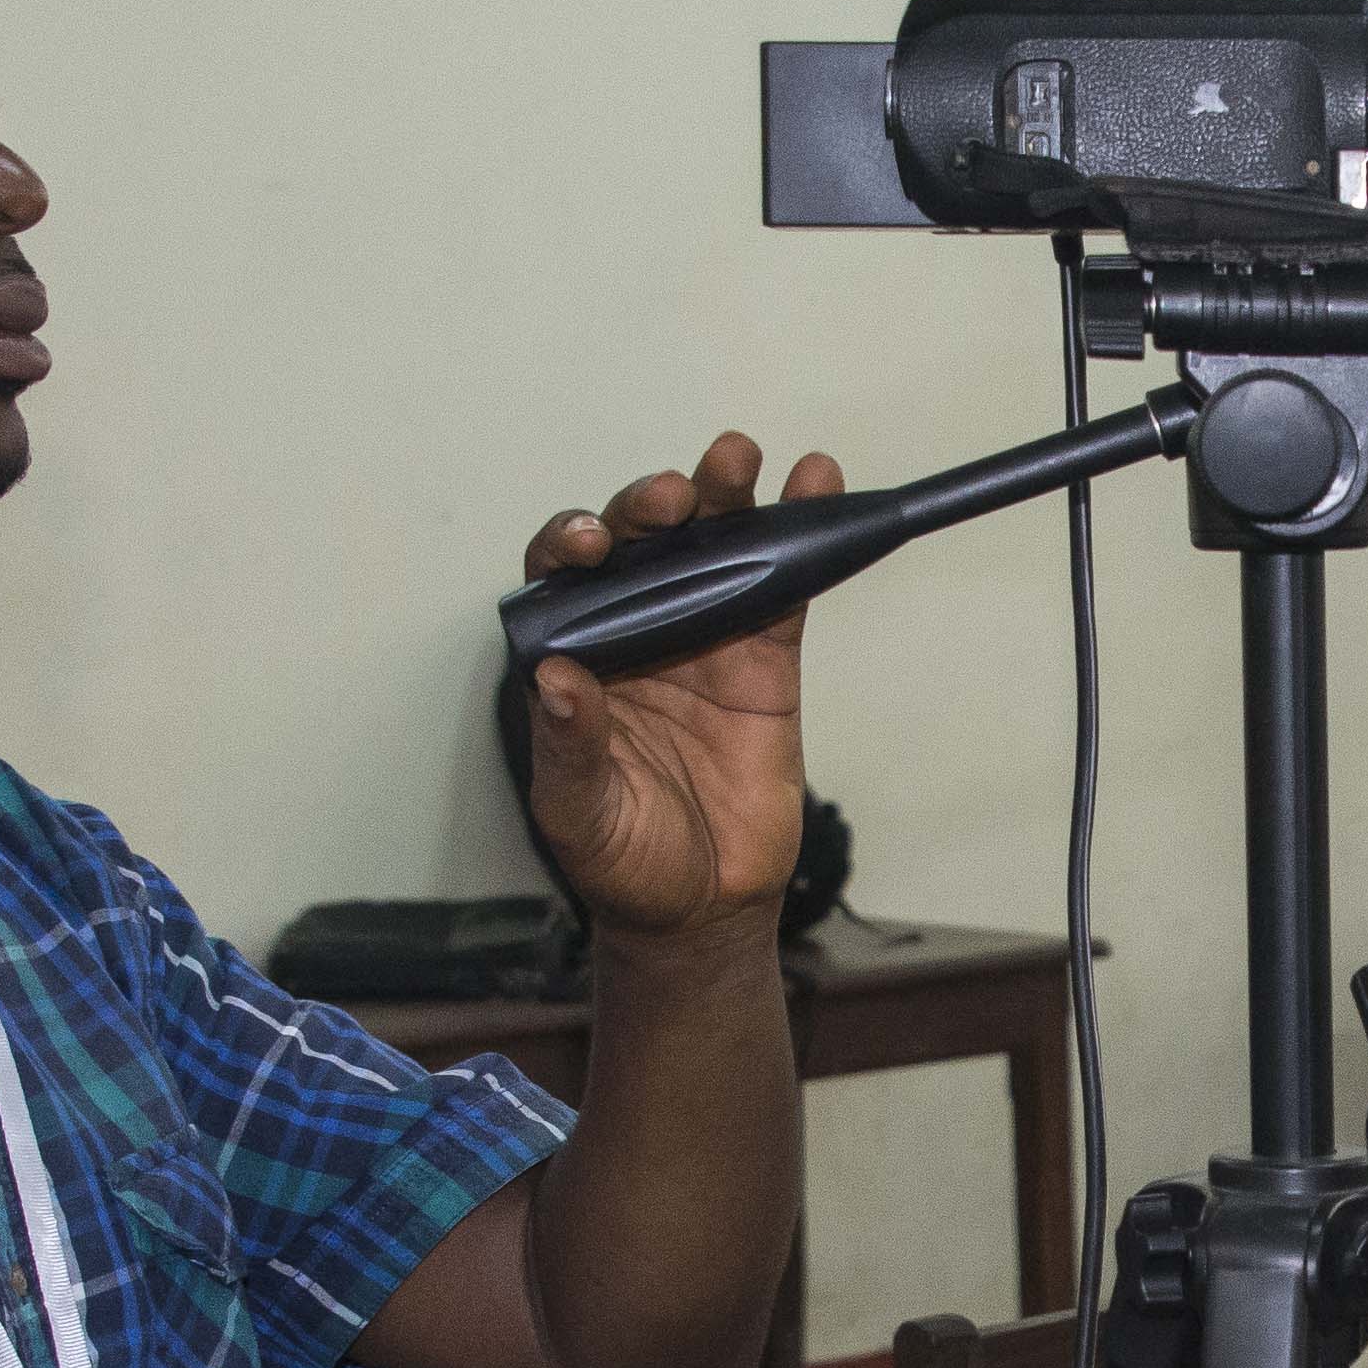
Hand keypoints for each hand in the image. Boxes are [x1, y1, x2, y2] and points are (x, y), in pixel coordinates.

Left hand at [515, 434, 839, 940]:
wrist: (703, 908)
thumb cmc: (623, 861)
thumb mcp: (577, 813)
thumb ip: (568, 746)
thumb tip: (556, 676)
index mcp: (576, 655)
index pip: (563, 578)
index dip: (571, 545)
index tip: (589, 545)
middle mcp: (634, 631)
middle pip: (638, 543)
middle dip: (651, 507)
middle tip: (675, 498)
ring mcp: (702, 636)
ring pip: (709, 546)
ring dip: (722, 496)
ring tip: (736, 459)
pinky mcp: (764, 658)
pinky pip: (783, 586)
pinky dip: (799, 535)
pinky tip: (811, 484)